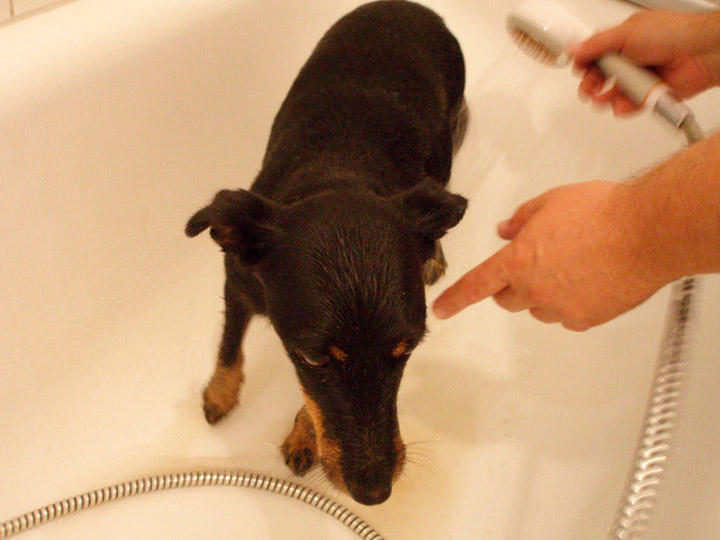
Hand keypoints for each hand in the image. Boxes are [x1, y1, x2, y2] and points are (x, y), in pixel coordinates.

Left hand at [432, 181, 666, 330]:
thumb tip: (505, 231)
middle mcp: (534, 288)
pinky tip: (589, 282)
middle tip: (534, 265)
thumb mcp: (552, 202)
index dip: (454, 298)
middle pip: (506, 298)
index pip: (476, 284)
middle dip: (511, 285)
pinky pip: (566, 318)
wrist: (646, 232)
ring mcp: (560, 308)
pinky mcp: (585, 320)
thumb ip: (522, 220)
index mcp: (519, 259)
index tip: (441, 309)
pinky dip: (570, 305)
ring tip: (572, 267)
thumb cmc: (603, 212)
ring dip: (542, 294)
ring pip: (538, 308)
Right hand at [568, 10, 719, 114]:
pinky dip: (624, 107)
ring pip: (613, 94)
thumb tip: (573, 49)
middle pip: (601, 77)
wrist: (699, 53)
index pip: (595, 54)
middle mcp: (630, 58)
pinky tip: (623, 104)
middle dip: (591, 85)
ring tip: (604, 99)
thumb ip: (595, 45)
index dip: (584, 63)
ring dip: (606, 98)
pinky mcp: (649, 94)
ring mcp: (639, 76)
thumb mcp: (625, 34)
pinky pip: (630, 105)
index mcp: (622, 40)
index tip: (579, 70)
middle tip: (589, 90)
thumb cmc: (670, 35)